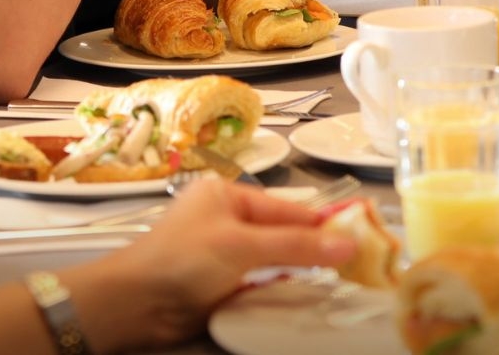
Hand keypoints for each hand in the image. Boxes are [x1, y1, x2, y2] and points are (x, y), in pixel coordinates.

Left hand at [65, 178, 354, 352]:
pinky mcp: (219, 285)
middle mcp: (227, 219)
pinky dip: (280, 292)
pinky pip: (260, 285)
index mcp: (228, 195)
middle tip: (359, 268)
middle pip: (284, 234)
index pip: (289, 208)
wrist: (135, 303)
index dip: (325, 224)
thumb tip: (349, 243)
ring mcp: (222, 254)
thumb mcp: (243, 245)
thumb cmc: (183, 260)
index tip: (364, 239)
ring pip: (275, 262)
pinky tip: (302, 301)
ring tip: (340, 286)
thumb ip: (296, 245)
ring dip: (300, 274)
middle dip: (316, 251)